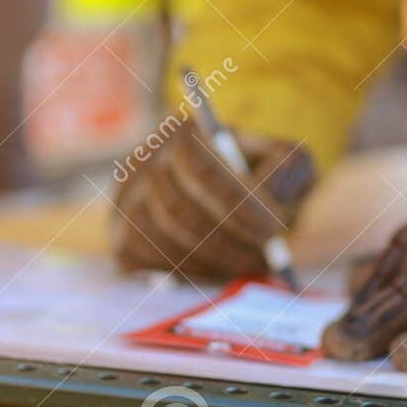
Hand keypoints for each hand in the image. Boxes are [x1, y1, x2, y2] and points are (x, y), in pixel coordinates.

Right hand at [111, 121, 314, 279]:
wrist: (214, 198)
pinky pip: (144, 261)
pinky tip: (214, 268)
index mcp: (187, 133)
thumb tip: (269, 207)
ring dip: (211, 261)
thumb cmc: (258, 179)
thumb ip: (287, 172)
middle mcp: (148, 159)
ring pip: (163, 240)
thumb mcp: (285, 162)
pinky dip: (184, 273)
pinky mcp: (118, 234)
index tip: (272, 230)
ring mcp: (126, 198)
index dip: (239, 203)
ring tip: (246, 264)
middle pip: (181, 211)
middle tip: (263, 260)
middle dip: (229, 242)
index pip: (204, 170)